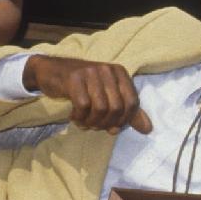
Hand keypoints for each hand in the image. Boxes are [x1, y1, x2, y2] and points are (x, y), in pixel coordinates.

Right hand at [23, 54, 152, 133]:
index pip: (132, 103)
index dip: (123, 121)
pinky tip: (74, 116)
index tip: (111, 127)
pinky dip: (79, 117)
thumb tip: (148, 129)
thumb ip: (128, 112)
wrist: (52, 72)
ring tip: (84, 122)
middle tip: (94, 126)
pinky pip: (83, 106)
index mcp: (120, 73)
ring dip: (91, 122)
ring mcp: (90, 72)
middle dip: (105, 124)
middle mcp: (107, 70)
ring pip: (100, 108)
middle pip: (116, 108)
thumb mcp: (108, 96)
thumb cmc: (83, 86)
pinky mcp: (74, 78)